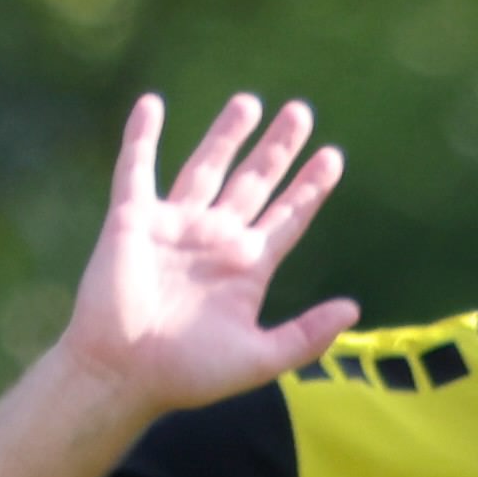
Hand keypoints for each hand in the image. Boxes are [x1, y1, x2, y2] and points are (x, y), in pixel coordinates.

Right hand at [55, 94, 357, 421]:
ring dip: (226, 134)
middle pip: (254, 182)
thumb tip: (354, 308)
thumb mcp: (260, 359)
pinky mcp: (132, 219)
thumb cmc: (189, 374)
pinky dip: (142, 136)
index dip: (310, 188)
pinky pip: (137, 168)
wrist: (123, 374)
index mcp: (247, 268)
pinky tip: (152, 104)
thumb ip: (307, 335)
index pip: (287, 217)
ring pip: (206, 166)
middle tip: (301, 112)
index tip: (332, 157)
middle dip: (277, 148)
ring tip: (250, 102)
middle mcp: (214, 239)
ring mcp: (174, 226)